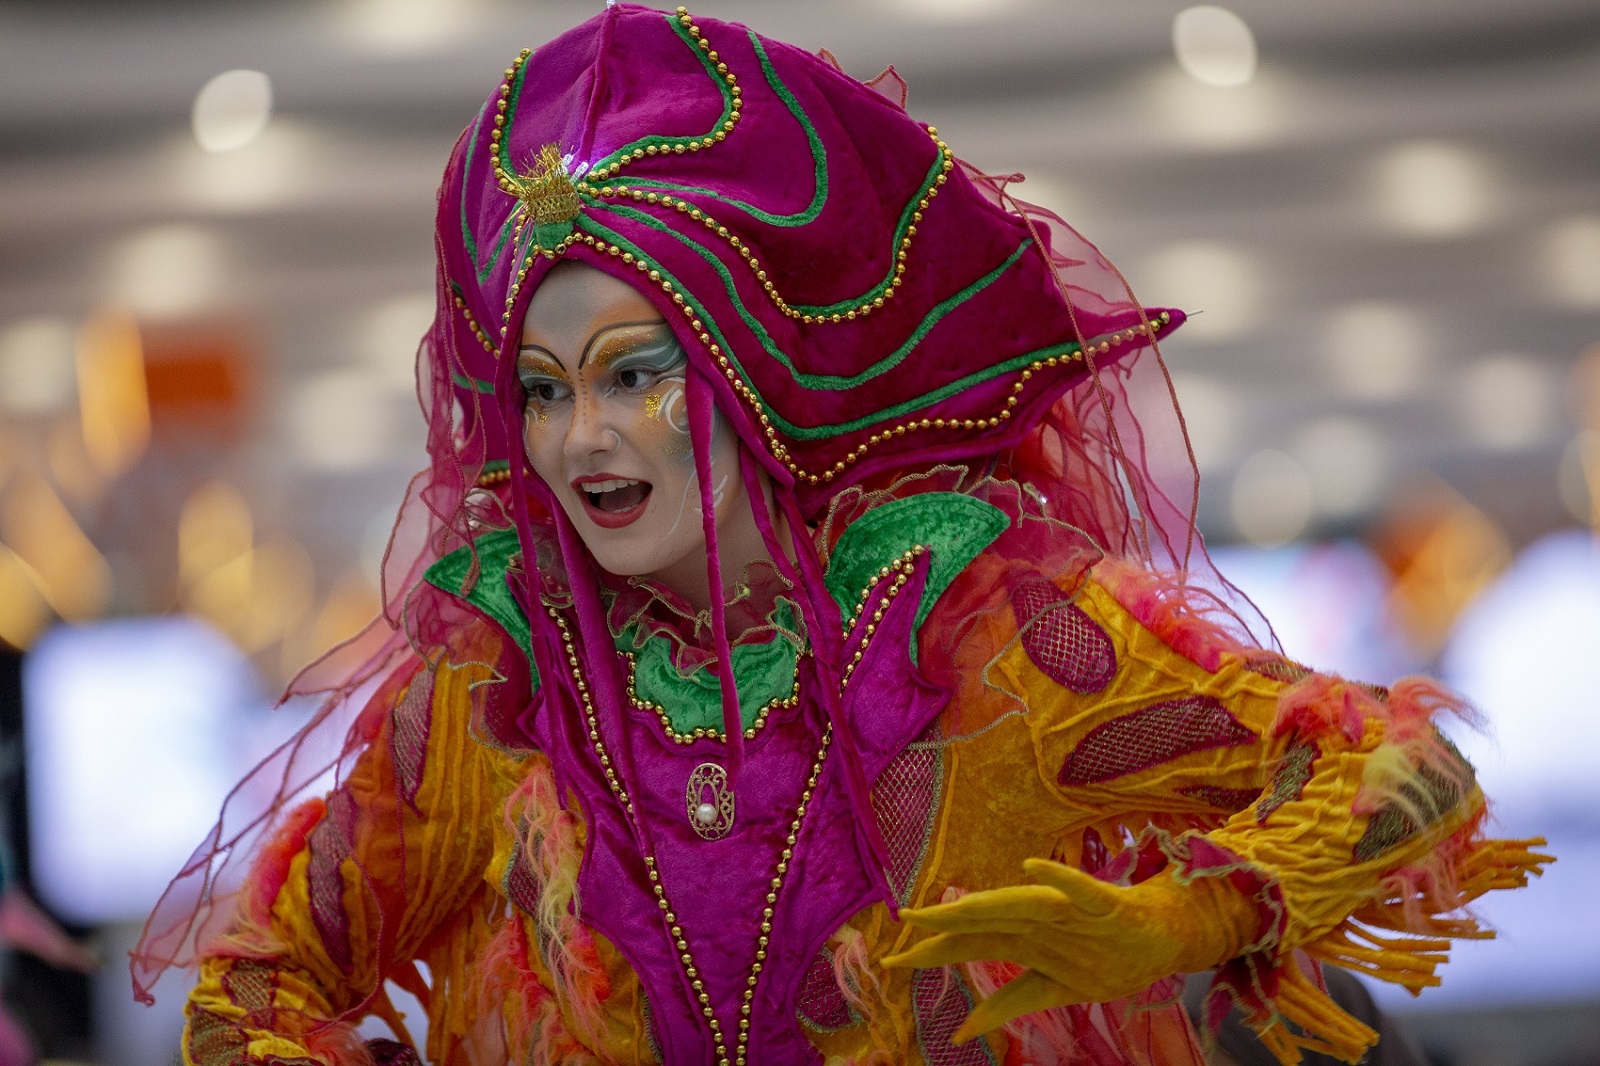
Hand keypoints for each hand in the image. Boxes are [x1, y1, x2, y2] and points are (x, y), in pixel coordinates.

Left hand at [882, 859, 1251, 1042]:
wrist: (1166, 933)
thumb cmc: (1104, 950)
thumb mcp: (1053, 987)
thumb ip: (1008, 1003)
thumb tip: (961, 1032)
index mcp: (1027, 940)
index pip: (971, 942)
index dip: (934, 948)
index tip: (894, 956)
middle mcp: (1042, 923)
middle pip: (987, 923)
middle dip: (946, 927)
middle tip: (905, 924)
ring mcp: (1072, 914)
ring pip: (1022, 906)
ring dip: (988, 904)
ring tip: (950, 906)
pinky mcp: (1107, 907)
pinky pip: (1081, 891)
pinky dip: (1059, 880)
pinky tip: (1034, 866)